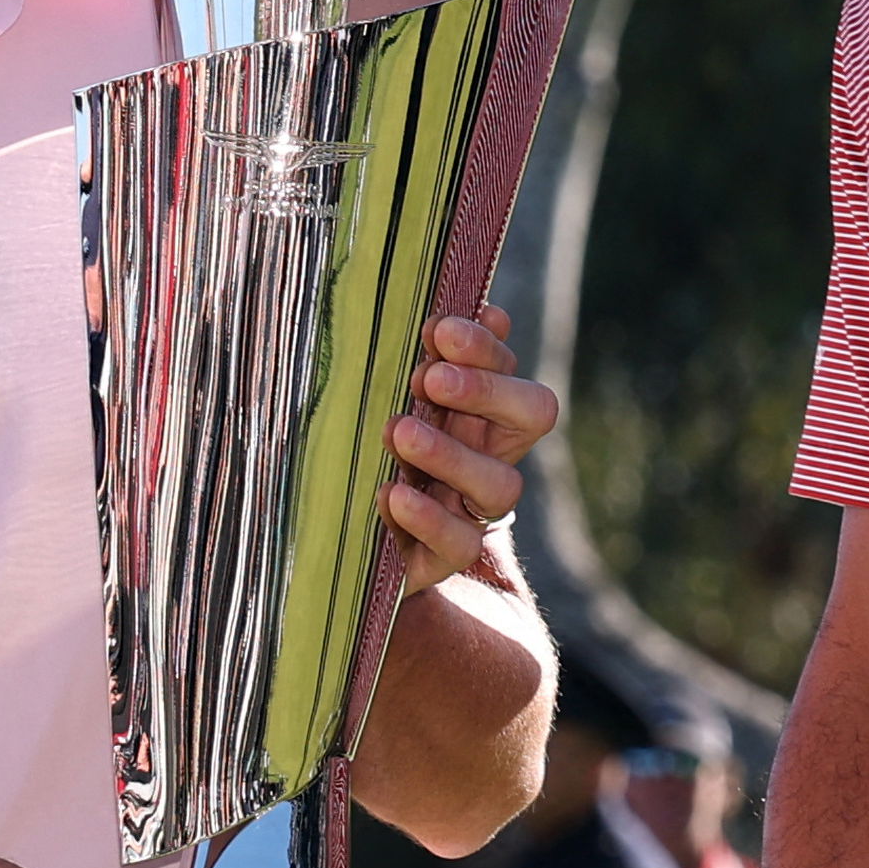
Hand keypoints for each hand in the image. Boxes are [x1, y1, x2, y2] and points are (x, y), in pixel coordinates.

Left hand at [384, 306, 556, 593]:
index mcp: (483, 414)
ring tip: (400, 432)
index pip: (513, 371)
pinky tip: (392, 494)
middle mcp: (490, 457)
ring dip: (452, 454)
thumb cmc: (360, 453)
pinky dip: (428, 516)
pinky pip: (459, 542)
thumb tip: (467, 308)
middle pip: (533, 416)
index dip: (487, 351)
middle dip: (485, 390)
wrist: (335, 544)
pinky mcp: (442, 559)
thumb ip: (420, 362)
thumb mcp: (381, 404)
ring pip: (501, 486)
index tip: (439, 331)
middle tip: (429, 378)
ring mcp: (472, 511)